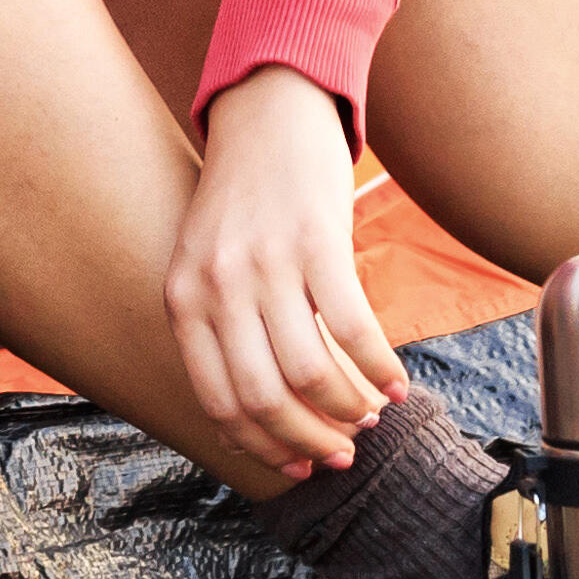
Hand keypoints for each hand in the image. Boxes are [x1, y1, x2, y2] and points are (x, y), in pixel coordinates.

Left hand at [170, 68, 403, 482]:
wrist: (268, 110)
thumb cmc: (243, 198)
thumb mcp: (207, 264)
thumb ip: (222, 328)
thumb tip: (266, 416)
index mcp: (182, 299)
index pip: (218, 403)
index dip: (264, 447)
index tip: (298, 467)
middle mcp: (217, 286)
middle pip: (266, 399)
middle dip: (311, 441)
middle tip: (342, 453)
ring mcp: (266, 264)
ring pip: (312, 374)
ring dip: (350, 409)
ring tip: (372, 416)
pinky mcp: (317, 241)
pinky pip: (354, 328)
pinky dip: (380, 368)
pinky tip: (396, 382)